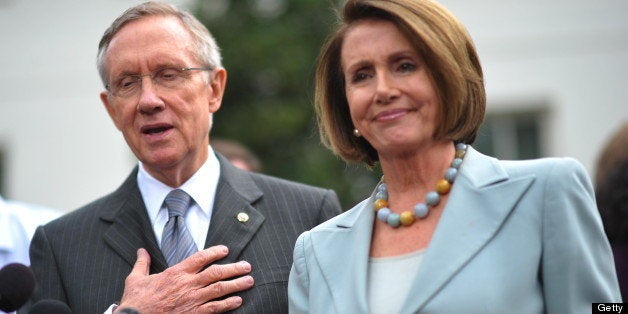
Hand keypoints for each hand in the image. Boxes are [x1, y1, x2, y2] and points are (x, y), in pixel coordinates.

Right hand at [116, 246, 253, 312]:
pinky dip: (227, 304)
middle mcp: (187, 284)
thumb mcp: (136, 279)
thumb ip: (142, 263)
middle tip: (247, 266)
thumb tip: (141, 251)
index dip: (215, 252)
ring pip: (219, 289)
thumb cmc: (135, 301)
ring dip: (236, 284)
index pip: (200, 258)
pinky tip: (238, 301)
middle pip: (216, 272)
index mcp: (176, 273)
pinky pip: (214, 308)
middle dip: (234, 268)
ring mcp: (192, 300)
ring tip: (249, 281)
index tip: (226, 249)